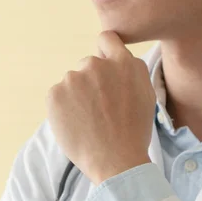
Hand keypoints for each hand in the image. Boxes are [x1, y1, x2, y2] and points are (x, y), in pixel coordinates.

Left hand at [46, 31, 156, 184]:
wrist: (116, 161)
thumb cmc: (134, 133)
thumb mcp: (146, 95)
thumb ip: (130, 71)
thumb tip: (115, 58)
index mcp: (123, 63)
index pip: (106, 39)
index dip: (104, 53)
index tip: (103, 69)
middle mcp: (97, 65)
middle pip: (87, 65)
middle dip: (91, 82)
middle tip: (99, 110)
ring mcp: (74, 78)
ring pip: (72, 83)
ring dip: (76, 97)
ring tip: (89, 122)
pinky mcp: (55, 94)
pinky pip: (57, 97)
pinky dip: (63, 109)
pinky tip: (77, 126)